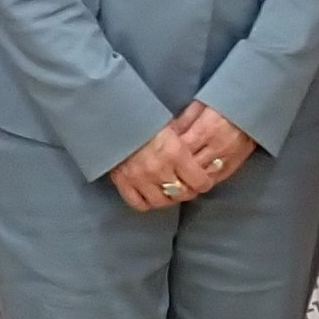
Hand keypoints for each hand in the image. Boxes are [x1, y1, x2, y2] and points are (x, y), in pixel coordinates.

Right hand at [108, 121, 223, 213]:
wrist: (115, 115)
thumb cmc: (146, 116)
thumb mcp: (172, 124)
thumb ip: (186, 142)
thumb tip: (202, 157)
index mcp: (175, 152)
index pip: (198, 181)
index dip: (204, 182)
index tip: (204, 181)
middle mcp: (159, 168)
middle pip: (181, 193)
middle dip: (188, 191)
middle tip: (188, 187)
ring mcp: (140, 178)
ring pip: (161, 202)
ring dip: (168, 198)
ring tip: (169, 191)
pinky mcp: (123, 182)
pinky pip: (138, 203)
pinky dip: (146, 202)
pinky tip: (150, 195)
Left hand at [168, 101, 257, 190]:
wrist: (256, 109)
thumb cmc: (226, 103)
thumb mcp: (202, 104)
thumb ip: (185, 119)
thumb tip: (167, 130)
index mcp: (206, 129)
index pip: (181, 148)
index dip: (168, 153)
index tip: (159, 154)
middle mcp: (216, 147)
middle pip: (190, 165)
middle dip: (175, 169)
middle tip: (163, 170)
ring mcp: (226, 158)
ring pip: (202, 177)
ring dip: (188, 179)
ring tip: (176, 178)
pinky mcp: (234, 165)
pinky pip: (215, 179)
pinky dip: (202, 181)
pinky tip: (193, 182)